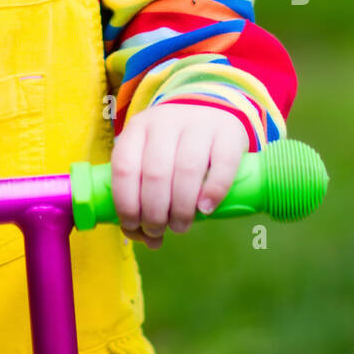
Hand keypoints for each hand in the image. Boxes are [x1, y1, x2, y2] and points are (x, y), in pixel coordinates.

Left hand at [110, 103, 250, 249]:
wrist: (211, 114)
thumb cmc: (173, 148)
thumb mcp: (150, 160)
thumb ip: (143, 196)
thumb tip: (147, 240)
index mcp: (138, 128)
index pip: (124, 167)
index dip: (126, 203)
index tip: (134, 226)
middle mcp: (165, 121)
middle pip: (155, 172)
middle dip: (154, 212)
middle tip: (159, 230)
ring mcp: (198, 123)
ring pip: (186, 169)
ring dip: (181, 208)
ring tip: (180, 226)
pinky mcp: (228, 131)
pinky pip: (222, 164)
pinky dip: (213, 192)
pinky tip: (206, 209)